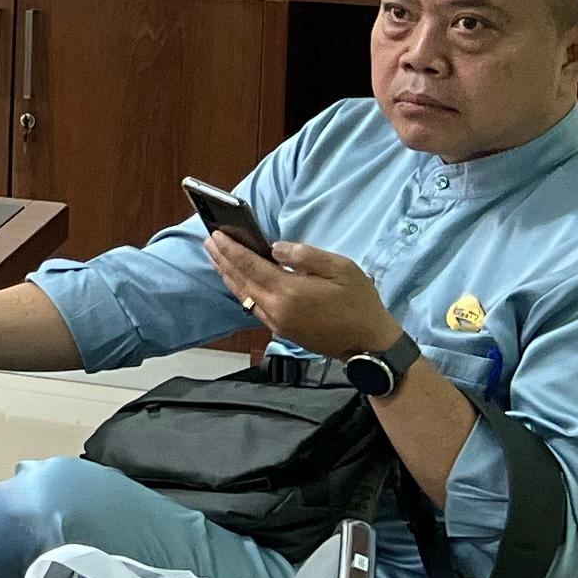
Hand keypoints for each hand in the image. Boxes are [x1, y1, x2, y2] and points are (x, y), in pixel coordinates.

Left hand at [206, 233, 400, 359]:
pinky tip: (237, 281)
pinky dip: (240, 290)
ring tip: (216, 257)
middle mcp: (276, 308)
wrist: (369, 343)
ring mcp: (276, 322)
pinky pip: (252, 307)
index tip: (216, 235)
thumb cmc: (359, 302)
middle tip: (208, 241)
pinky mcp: (281, 330)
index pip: (250, 265)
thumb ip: (305, 255)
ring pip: (243, 295)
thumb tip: (275, 248)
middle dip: (222, 259)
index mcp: (289, 291)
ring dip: (227, 275)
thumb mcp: (341, 268)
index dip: (231, 249)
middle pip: (240, 280)